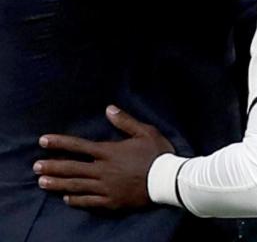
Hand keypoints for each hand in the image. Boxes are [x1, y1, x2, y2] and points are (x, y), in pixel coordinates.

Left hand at [34, 105, 173, 209]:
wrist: (168, 180)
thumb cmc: (158, 154)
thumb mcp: (146, 132)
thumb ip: (125, 121)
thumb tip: (109, 108)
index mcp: (109, 152)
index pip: (79, 146)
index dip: (60, 143)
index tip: (43, 141)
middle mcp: (103, 170)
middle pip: (72, 168)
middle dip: (52, 165)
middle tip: (35, 166)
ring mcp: (106, 187)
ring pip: (76, 185)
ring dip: (58, 183)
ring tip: (41, 182)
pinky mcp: (111, 201)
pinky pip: (89, 201)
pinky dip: (76, 200)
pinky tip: (66, 199)